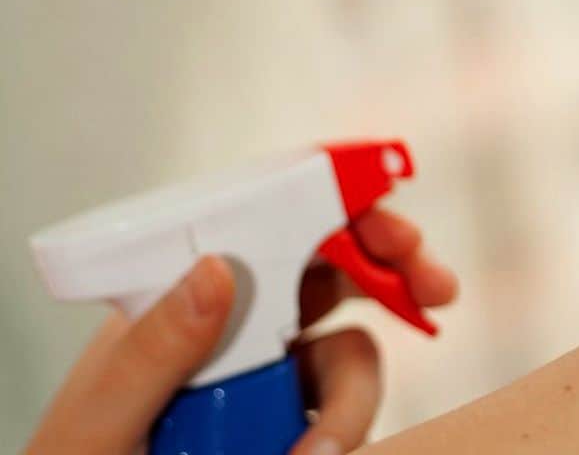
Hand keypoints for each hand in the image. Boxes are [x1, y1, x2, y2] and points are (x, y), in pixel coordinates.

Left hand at [25, 209, 457, 454]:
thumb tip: (218, 268)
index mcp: (180, 306)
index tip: (380, 194)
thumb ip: (153, 351)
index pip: (259, 225)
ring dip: (351, 401)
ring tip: (313, 453)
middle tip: (434, 287)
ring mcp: (272, 382)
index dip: (330, 199)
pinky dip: (344, 435)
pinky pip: (351, 414)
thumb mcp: (98, 422)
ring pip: (354, 351)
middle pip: (333, 269)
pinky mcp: (299, 427)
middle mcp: (235, 333)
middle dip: (393, 268)